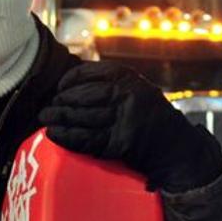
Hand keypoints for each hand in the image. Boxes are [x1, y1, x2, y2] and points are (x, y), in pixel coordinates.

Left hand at [38, 62, 221, 191]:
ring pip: (83, 117)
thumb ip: (111, 84)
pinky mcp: (121, 143)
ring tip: (46, 120)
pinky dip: (68, 137)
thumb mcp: (137, 90)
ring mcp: (125, 119)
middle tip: (47, 108)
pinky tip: (55, 135)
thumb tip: (71, 85)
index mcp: (130, 79)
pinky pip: (87, 139)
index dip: (70, 80)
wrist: (175, 147)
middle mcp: (128, 96)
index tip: (59, 87)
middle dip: (62, 102)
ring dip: (60, 119)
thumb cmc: (150, 117)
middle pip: (85, 96)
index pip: (92, 73)